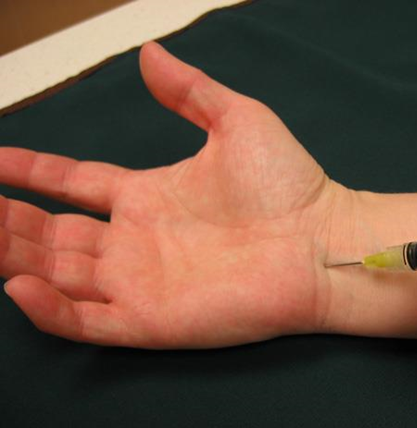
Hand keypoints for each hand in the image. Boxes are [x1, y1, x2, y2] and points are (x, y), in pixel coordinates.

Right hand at [0, 42, 351, 347]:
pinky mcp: (152, 320)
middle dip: (10, 220)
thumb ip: (189, 90)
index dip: (31, 172)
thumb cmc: (286, 184)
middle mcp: (135, 240)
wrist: (321, 241)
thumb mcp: (235, 120)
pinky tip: (18, 284)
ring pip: (59, 274)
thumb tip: (149, 53)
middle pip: (55, 232)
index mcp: (148, 194)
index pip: (74, 184)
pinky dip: (50, 309)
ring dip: (15, 256)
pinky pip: (88, 320)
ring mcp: (140, 282)